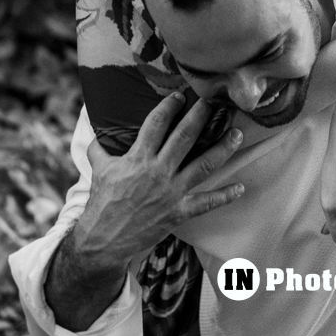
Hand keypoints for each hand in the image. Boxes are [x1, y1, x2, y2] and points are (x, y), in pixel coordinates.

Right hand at [70, 93, 245, 263]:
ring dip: (222, 148)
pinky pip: (207, 203)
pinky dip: (225, 195)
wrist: (104, 240)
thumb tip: (93, 124)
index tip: (181, 95)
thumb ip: (99, 145)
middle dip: (201, 116)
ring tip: (237, 133)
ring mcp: (171, 192)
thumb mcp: (98, 168)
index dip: (170, 106)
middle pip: (185, 137)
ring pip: (203, 165)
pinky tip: (241, 187)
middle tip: (214, 102)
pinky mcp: (179, 212)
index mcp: (138, 158)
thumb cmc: (102, 202)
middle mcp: (158, 171)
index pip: (156, 123)